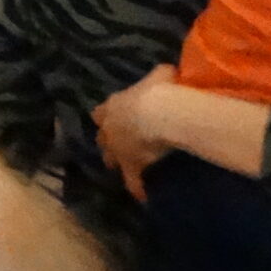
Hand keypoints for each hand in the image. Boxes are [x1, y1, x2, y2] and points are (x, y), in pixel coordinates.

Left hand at [92, 64, 179, 200]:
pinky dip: (137, 187)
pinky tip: (142, 197)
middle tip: (118, 144)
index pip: (101, 112)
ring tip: (123, 166)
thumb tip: (169, 72)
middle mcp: (109, 128)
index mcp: (113, 105)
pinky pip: (132, 180)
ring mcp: (117, 149)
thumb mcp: (161, 74)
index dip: (106, 115)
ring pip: (110, 158)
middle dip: (108, 139)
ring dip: (116, 161)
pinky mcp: (130, 165)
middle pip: (102, 136)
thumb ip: (161, 74)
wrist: (159, 114)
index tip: (110, 118)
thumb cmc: (159, 91)